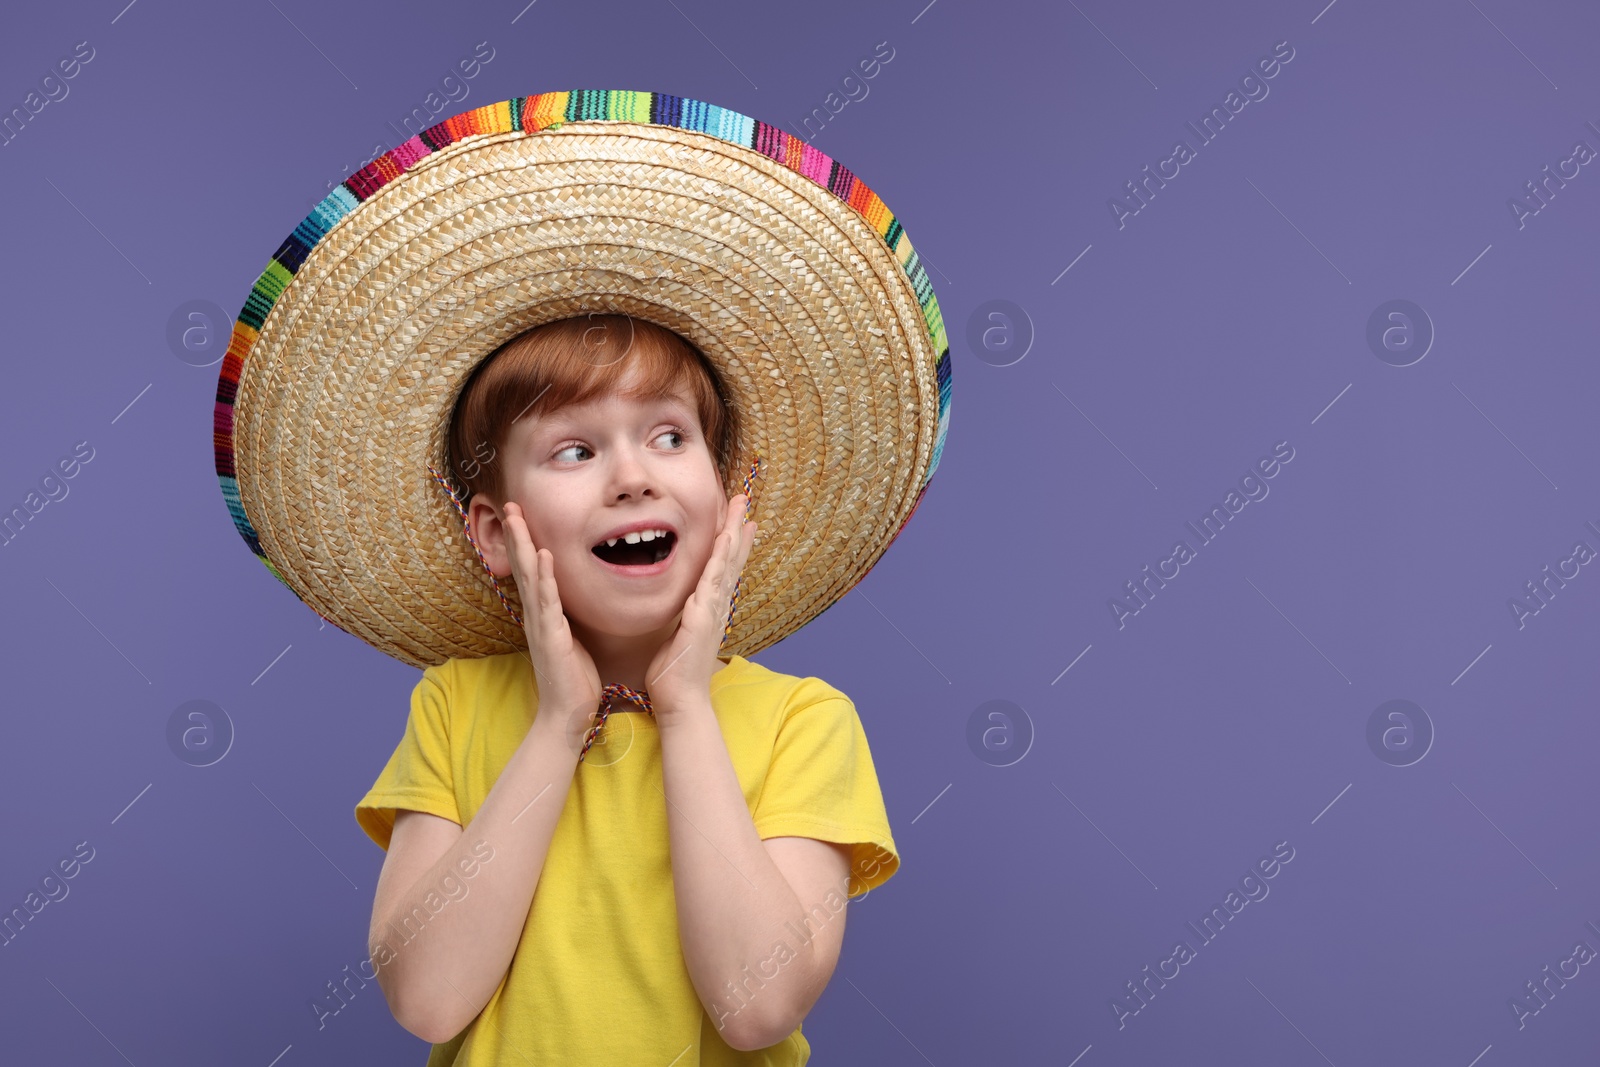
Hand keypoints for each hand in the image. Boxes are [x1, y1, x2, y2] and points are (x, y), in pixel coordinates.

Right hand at [502, 501, 602, 749]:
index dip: (525, 542)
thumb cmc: (573, 678)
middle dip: (516, 534)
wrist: (567, 715)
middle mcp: (536, 615)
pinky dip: (543, 577)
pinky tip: (543, 555)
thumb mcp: (572, 638)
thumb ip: (569, 617)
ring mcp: (541, 624)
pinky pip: (547, 601)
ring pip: (528, 577)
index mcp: (543, 614)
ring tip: (517, 517)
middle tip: (509, 504)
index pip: (531, 571)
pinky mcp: (551, 636)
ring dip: (523, 545)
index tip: (521, 514)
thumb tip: (575, 599)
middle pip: (521, 566)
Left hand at [644, 493, 757, 719]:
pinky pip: (711, 584)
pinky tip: (723, 543)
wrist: (680, 702)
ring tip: (741, 512)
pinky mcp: (701, 620)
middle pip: (730, 561)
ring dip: (732, 538)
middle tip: (743, 501)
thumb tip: (681, 610)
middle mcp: (714, 608)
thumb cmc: (673, 674)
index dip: (731, 544)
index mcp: (708, 610)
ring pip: (725, 567)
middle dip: (736, 530)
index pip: (722, 569)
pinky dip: (719, 562)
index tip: (739, 520)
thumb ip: (681, 620)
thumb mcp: (676, 637)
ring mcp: (711, 613)